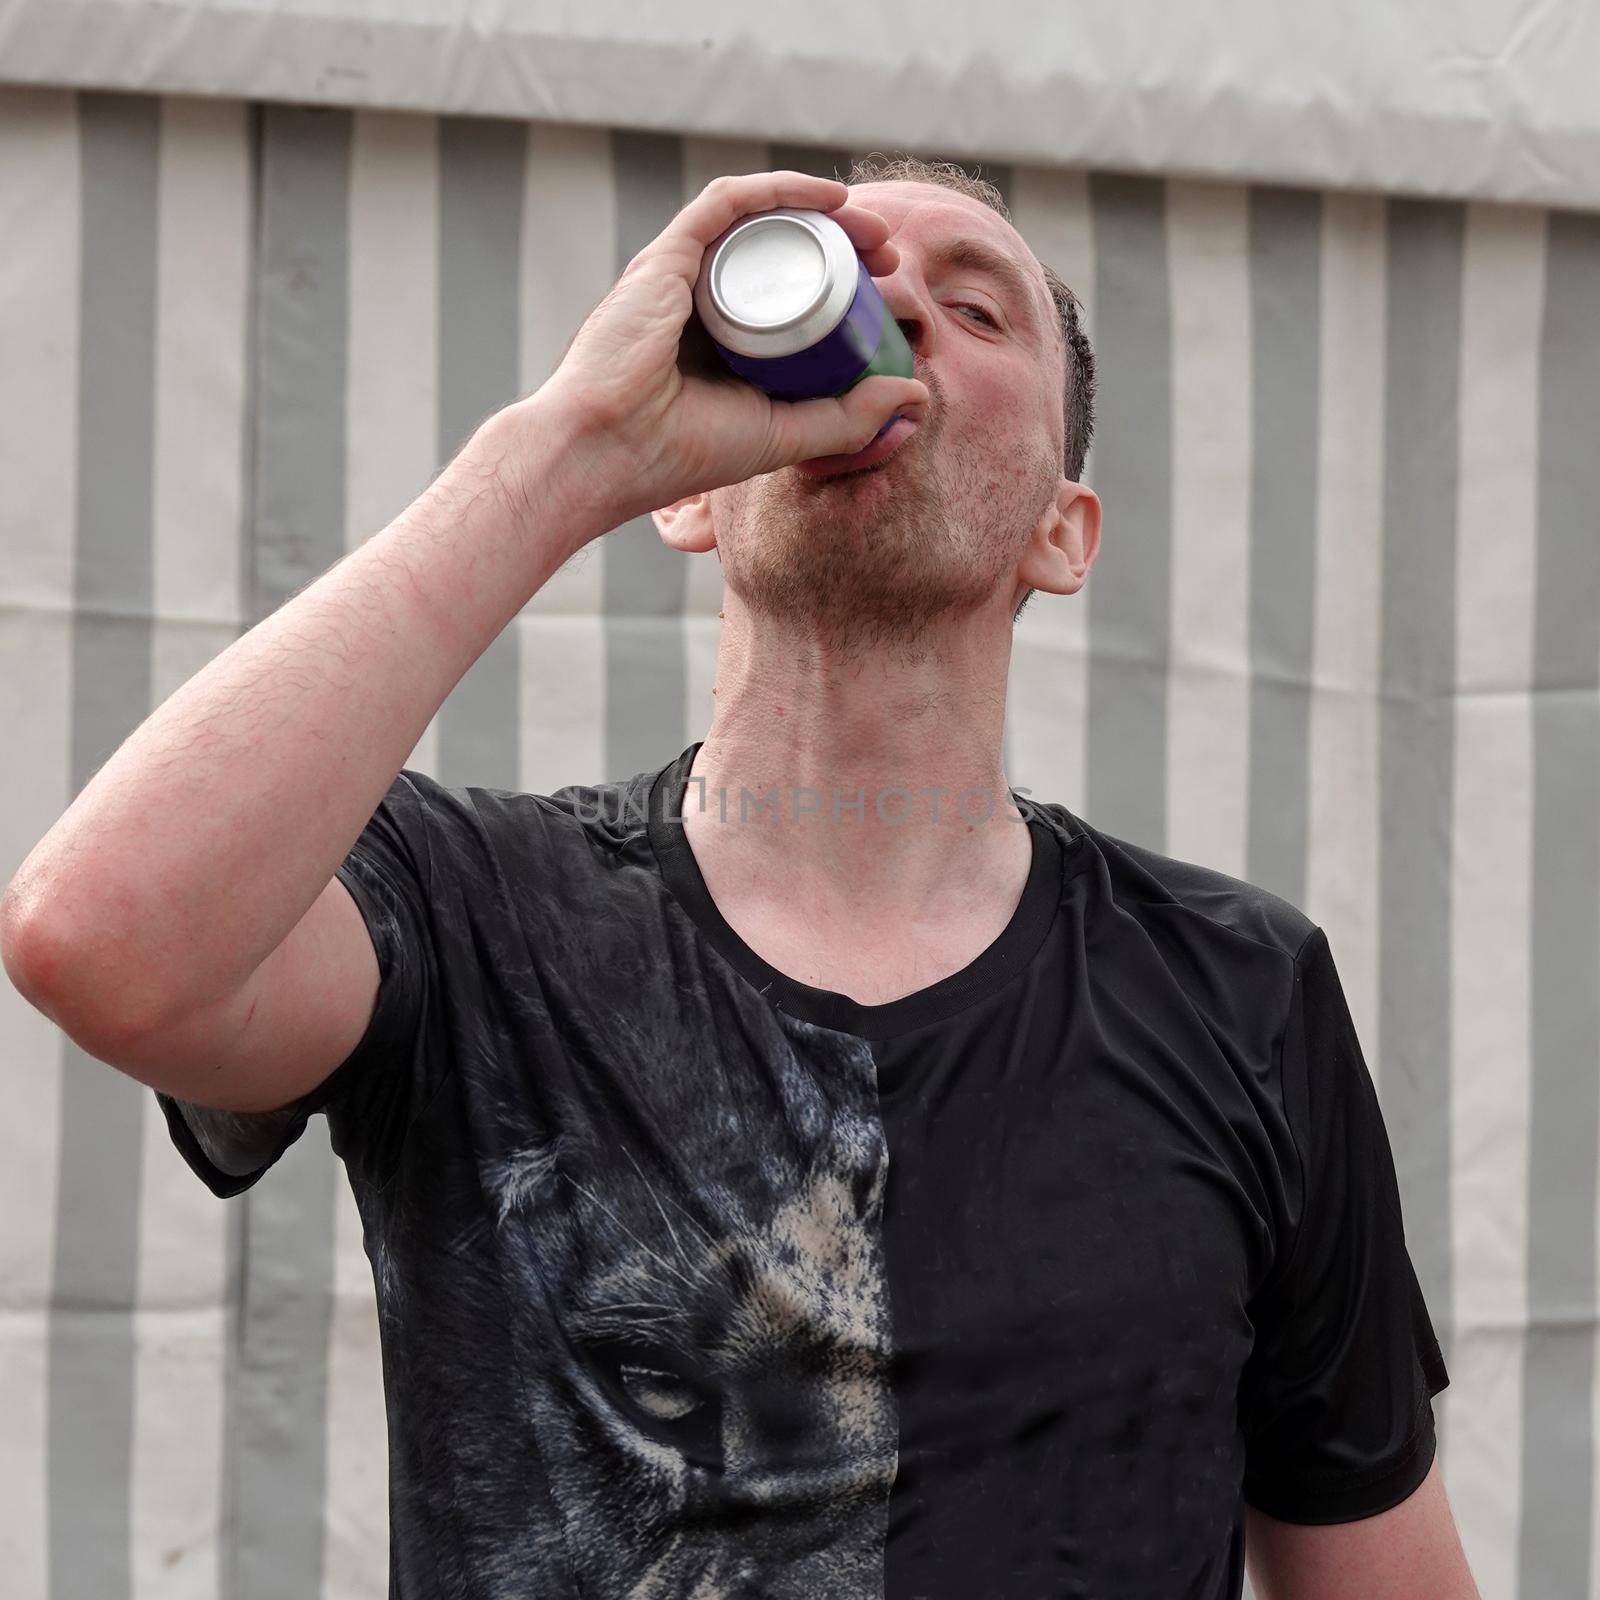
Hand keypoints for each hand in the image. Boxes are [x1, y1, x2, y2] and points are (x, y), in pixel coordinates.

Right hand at [527, 171, 929, 531]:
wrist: (607, 452)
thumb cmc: (679, 453)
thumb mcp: (784, 437)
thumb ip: (847, 420)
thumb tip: (915, 395)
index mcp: (722, 343)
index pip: (790, 296)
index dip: (842, 283)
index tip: (885, 290)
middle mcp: (700, 301)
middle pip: (780, 252)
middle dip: (841, 242)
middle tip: (888, 253)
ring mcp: (681, 275)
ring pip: (759, 223)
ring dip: (819, 212)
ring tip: (870, 225)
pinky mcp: (667, 257)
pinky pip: (729, 203)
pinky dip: (779, 191)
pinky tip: (828, 197)